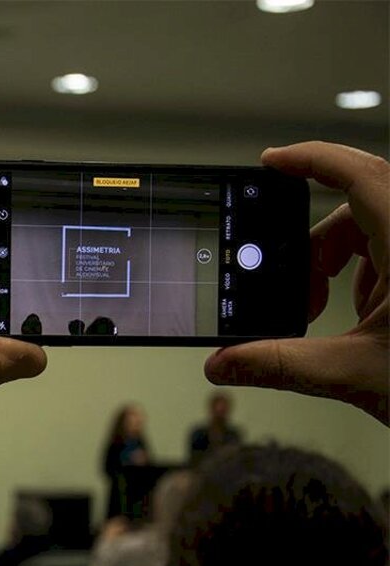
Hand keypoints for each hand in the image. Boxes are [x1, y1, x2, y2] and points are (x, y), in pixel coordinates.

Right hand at [204, 142, 387, 424]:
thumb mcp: (356, 372)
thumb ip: (282, 364)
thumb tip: (226, 361)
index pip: (359, 175)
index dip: (311, 160)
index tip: (271, 161)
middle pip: (356, 208)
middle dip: (313, 246)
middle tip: (294, 287)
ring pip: (369, 232)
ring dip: (334, 266)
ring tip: (321, 311)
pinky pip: (386, 253)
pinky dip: (359, 278)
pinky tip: (356, 318)